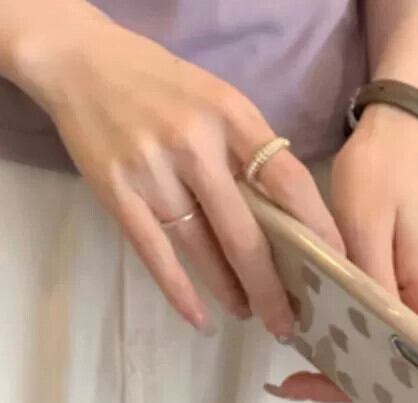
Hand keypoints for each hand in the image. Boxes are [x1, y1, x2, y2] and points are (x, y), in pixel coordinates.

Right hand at [16, 22, 342, 336]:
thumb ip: (249, 147)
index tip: (334, 269)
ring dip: (230, 290)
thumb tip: (287, 211)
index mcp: (232, 117)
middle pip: (245, 231)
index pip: (287, 182)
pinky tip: (199, 317)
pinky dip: (179, 291)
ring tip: (250, 314)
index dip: (316, 230)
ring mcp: (153, 172)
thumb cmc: (161, 84)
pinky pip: (155, 253)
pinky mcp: (117, 193)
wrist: (83, 64)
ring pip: (202, 248)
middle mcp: (195, 146)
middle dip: (272, 285)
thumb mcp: (218, 99)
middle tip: (290, 321)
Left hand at [270, 103, 417, 402]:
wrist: (405, 123)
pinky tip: (319, 352)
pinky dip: (357, 352)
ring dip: (352, 379)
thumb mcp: (363, 225)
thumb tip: (366, 346)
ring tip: (293, 382)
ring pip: (398, 359)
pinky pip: (390, 334)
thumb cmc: (386, 169)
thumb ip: (367, 288)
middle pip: (416, 381)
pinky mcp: (411, 282)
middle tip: (297, 398)